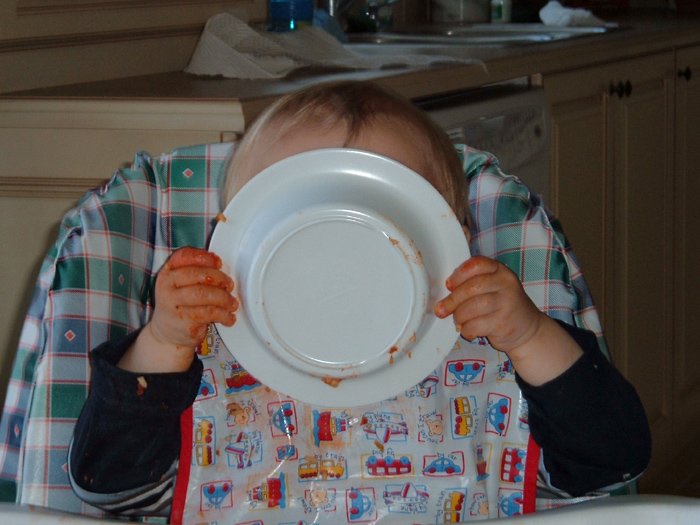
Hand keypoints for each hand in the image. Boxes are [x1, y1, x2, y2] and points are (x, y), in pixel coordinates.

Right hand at [118, 247, 237, 372]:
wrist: (166, 333)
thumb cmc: (179, 306)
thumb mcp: (181, 286)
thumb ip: (197, 274)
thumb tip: (221, 269)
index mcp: (167, 273)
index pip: (183, 257)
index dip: (203, 257)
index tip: (218, 262)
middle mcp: (167, 287)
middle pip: (197, 275)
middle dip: (219, 278)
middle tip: (229, 285)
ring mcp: (173, 305)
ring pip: (204, 294)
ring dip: (224, 298)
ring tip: (232, 303)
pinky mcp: (183, 322)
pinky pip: (209, 313)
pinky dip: (224, 314)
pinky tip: (228, 317)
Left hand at [434, 256, 542, 353]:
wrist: (527, 329)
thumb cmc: (502, 306)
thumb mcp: (493, 287)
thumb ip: (473, 283)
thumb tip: (445, 292)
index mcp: (501, 271)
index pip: (476, 264)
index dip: (458, 275)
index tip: (449, 285)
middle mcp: (506, 284)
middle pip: (471, 288)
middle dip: (452, 300)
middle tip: (442, 309)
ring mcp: (507, 303)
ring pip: (471, 308)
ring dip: (459, 316)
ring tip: (459, 321)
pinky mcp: (504, 323)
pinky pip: (475, 325)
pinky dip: (467, 330)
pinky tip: (469, 330)